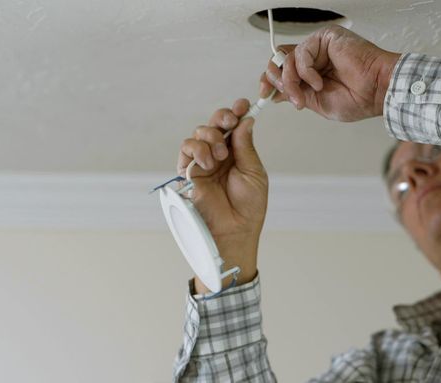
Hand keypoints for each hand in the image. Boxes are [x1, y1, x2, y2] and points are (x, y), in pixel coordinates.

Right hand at [177, 99, 267, 292]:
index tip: (244, 104)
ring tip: (220, 155)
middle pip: (213, 124)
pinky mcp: (188, 173)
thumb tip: (246, 120)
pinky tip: (210, 162)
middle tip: (229, 121)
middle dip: (222, 117)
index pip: (233, 126)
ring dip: (210, 137)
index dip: (236, 112)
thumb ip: (245, 147)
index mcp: (236, 153)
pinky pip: (186, 150)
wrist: (235, 230)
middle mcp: (218, 155)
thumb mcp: (254, 172)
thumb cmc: (248, 206)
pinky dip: (197, 150)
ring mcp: (203, 163)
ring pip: (198, 134)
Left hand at [260, 25, 400, 121]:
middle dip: (277, 81)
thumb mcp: (317, 103)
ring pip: (287, 58)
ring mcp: (318, 47)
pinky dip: (306, 71)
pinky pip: (301, 53)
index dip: (269, 80)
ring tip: (304, 96)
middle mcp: (313, 58)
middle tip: (285, 95)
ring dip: (291, 82)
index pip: (281, 69)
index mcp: (312, 72)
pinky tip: (320, 81)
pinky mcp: (324, 38)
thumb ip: (295, 94)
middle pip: (279, 60)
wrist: (377, 91)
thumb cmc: (357, 99)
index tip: (264, 93)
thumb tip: (274, 93)